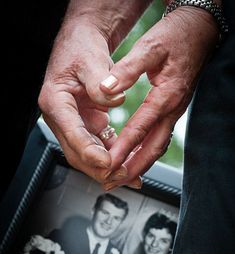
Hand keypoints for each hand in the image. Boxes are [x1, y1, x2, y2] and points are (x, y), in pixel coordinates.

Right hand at [38, 18, 124, 182]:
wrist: (82, 45)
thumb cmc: (81, 49)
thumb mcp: (90, 59)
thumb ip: (100, 80)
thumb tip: (115, 99)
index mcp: (55, 102)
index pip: (71, 133)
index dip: (89, 151)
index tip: (108, 162)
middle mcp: (62, 118)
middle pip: (77, 152)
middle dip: (100, 168)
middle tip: (123, 175)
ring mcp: (74, 124)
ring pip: (89, 155)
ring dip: (108, 168)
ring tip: (130, 177)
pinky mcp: (87, 125)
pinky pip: (100, 146)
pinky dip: (114, 157)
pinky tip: (128, 164)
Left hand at [100, 7, 218, 188]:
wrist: (199, 30)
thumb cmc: (177, 36)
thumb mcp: (150, 47)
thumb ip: (128, 69)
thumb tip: (107, 88)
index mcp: (166, 96)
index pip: (140, 129)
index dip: (123, 149)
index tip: (107, 164)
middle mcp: (172, 109)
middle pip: (153, 148)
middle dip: (133, 169)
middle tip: (114, 182)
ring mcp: (174, 112)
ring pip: (157, 146)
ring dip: (140, 165)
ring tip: (122, 178)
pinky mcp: (173, 110)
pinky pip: (159, 138)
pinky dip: (146, 153)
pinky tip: (136, 158)